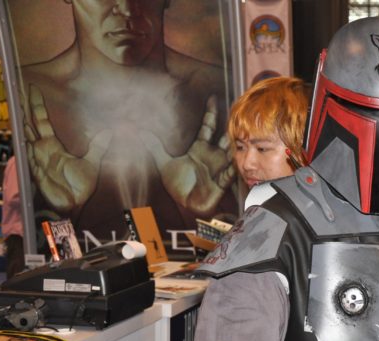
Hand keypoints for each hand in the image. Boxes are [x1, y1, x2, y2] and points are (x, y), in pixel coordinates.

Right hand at [24, 85, 111, 212]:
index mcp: (53, 146)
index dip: (37, 105)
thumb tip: (110, 131)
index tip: (32, 88)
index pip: (42, 120)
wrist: (74, 205)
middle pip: (29, 123)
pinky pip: (29, 155)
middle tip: (16, 88)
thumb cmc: (79, 187)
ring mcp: (37, 159)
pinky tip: (23, 134)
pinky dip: (25, 145)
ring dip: (21, 121)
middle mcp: (42, 149)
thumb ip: (99, 146)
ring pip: (25, 135)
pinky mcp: (36, 171)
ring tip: (15, 104)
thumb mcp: (92, 163)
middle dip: (22, 107)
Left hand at [141, 95, 235, 216]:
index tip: (213, 97)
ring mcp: (220, 167)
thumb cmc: (180, 185)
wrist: (187, 205)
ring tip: (239, 131)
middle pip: (224, 135)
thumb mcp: (164, 164)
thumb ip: (155, 147)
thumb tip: (139, 131)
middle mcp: (213, 155)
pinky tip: (235, 161)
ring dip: (235, 143)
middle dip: (230, 124)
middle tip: (235, 109)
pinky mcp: (222, 182)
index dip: (211, 112)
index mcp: (201, 148)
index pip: (208, 126)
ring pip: (231, 151)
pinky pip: (230, 173)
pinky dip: (233, 168)